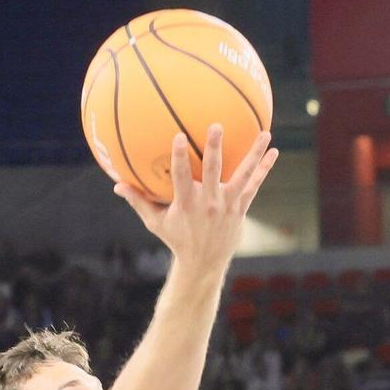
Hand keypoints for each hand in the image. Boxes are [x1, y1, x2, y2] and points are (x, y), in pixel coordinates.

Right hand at [116, 124, 276, 276]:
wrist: (203, 264)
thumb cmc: (177, 239)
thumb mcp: (156, 223)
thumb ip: (138, 201)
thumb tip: (116, 185)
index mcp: (186, 204)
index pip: (181, 176)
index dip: (178, 157)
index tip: (177, 136)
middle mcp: (209, 203)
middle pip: (213, 170)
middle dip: (214, 148)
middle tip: (216, 126)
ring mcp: (227, 205)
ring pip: (242, 175)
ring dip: (254, 154)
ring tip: (265, 133)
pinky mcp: (240, 208)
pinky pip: (254, 186)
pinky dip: (264, 169)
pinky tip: (274, 153)